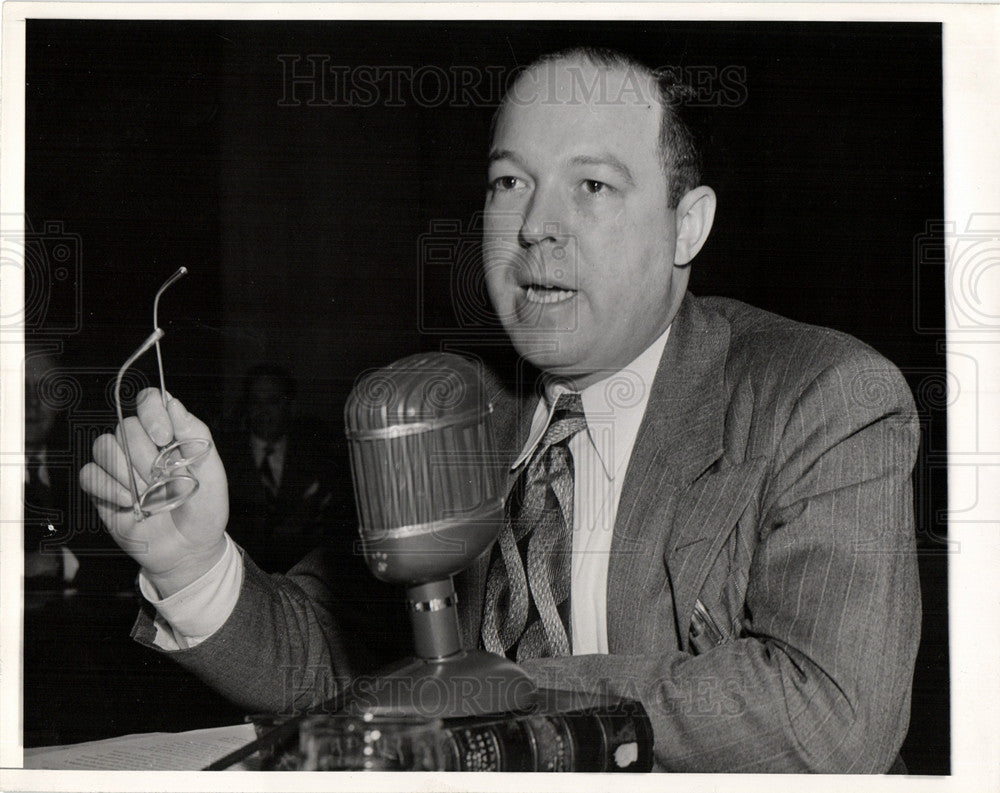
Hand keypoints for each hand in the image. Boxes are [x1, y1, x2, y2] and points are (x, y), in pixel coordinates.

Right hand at [79, 388, 228, 596]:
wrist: (189, 548)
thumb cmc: (204, 508)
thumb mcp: (211, 470)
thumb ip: (194, 434)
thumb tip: (173, 403)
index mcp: (168, 435)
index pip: (148, 400)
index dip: (151, 412)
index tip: (164, 437)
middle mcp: (140, 445)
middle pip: (125, 426)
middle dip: (145, 455)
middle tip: (162, 480)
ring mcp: (118, 466)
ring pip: (104, 446)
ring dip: (127, 472)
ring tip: (148, 494)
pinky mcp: (101, 489)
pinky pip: (89, 474)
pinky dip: (108, 487)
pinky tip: (129, 502)